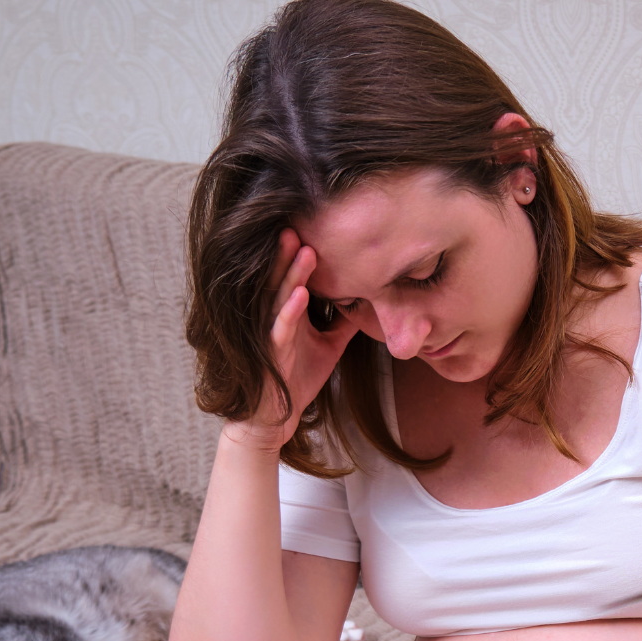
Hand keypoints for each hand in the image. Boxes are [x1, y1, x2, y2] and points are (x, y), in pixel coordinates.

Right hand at [222, 228, 360, 455]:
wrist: (276, 418)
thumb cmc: (296, 380)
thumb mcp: (329, 347)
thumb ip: (343, 324)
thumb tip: (370, 305)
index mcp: (287, 312)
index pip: (294, 276)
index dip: (304, 255)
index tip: (322, 231)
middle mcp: (275, 317)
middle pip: (283, 278)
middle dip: (292, 252)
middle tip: (303, 222)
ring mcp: (271, 334)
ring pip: (278, 297)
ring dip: (291, 274)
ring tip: (305, 250)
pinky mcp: (270, 354)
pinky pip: (279, 328)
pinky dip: (290, 311)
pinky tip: (301, 294)